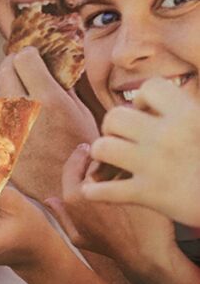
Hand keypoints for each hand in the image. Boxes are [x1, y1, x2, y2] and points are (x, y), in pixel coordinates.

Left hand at [0, 47, 97, 202]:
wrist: (62, 192)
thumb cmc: (77, 154)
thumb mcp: (81, 115)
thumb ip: (63, 87)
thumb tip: (51, 64)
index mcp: (48, 99)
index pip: (23, 57)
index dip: (29, 55)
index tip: (34, 59)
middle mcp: (22, 109)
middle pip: (4, 69)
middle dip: (13, 66)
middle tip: (22, 72)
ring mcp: (4, 126)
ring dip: (7, 93)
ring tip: (23, 104)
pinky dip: (0, 116)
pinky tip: (13, 124)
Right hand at [46, 142, 175, 263]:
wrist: (145, 254)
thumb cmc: (112, 247)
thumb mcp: (79, 237)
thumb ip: (62, 217)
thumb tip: (48, 200)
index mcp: (73, 197)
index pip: (72, 165)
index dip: (80, 157)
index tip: (88, 152)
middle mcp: (90, 186)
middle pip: (96, 156)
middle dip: (105, 156)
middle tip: (115, 159)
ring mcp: (115, 181)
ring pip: (117, 157)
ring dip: (123, 158)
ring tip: (133, 168)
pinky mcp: (138, 178)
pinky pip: (136, 162)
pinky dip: (140, 164)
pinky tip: (146, 173)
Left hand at [81, 78, 199, 226]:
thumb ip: (187, 110)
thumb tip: (168, 90)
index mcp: (189, 115)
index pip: (150, 88)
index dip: (144, 100)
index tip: (150, 114)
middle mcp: (169, 137)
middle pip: (115, 116)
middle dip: (114, 127)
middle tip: (124, 139)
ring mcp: (156, 166)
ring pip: (102, 147)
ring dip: (102, 155)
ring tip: (112, 161)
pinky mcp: (148, 194)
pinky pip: (103, 190)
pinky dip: (94, 191)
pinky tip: (96, 190)